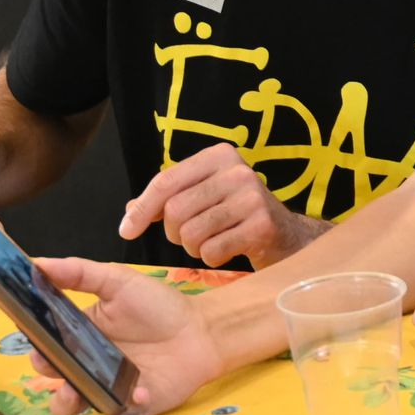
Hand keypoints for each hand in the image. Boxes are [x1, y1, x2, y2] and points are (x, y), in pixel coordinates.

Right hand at [26, 257, 223, 414]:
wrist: (200, 331)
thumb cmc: (158, 306)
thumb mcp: (119, 281)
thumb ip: (79, 273)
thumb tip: (36, 263)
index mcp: (79, 333)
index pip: (44, 339)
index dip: (34, 338)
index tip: (30, 330)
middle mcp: (86, 362)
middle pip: (52, 373)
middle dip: (48, 370)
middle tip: (54, 359)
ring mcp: (104, 386)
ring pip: (72, 403)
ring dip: (68, 400)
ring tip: (75, 390)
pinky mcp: (128, 404)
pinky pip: (117, 411)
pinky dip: (126, 403)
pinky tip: (140, 389)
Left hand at [121, 142, 325, 268]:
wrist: (287, 234)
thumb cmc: (237, 214)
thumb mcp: (205, 196)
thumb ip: (169, 199)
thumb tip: (129, 211)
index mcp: (219, 155)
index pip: (166, 181)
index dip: (142, 209)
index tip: (126, 230)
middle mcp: (237, 171)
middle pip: (175, 210)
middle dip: (173, 232)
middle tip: (189, 236)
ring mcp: (251, 197)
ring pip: (190, 233)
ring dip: (193, 247)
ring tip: (211, 241)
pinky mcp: (261, 226)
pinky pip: (212, 251)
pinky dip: (212, 258)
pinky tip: (228, 250)